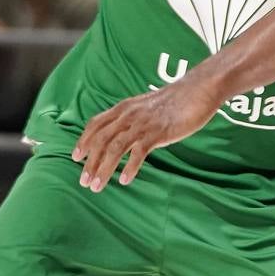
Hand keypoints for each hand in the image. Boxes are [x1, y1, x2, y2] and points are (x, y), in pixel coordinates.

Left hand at [72, 80, 218, 190]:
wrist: (198, 89)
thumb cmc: (176, 100)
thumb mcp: (147, 106)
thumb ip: (134, 118)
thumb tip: (126, 133)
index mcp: (124, 107)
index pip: (96, 124)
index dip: (83, 141)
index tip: (76, 157)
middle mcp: (129, 115)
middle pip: (101, 140)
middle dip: (90, 163)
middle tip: (84, 182)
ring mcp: (143, 123)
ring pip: (115, 148)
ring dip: (103, 169)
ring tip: (97, 186)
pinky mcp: (158, 132)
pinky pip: (139, 152)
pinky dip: (130, 167)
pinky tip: (125, 180)